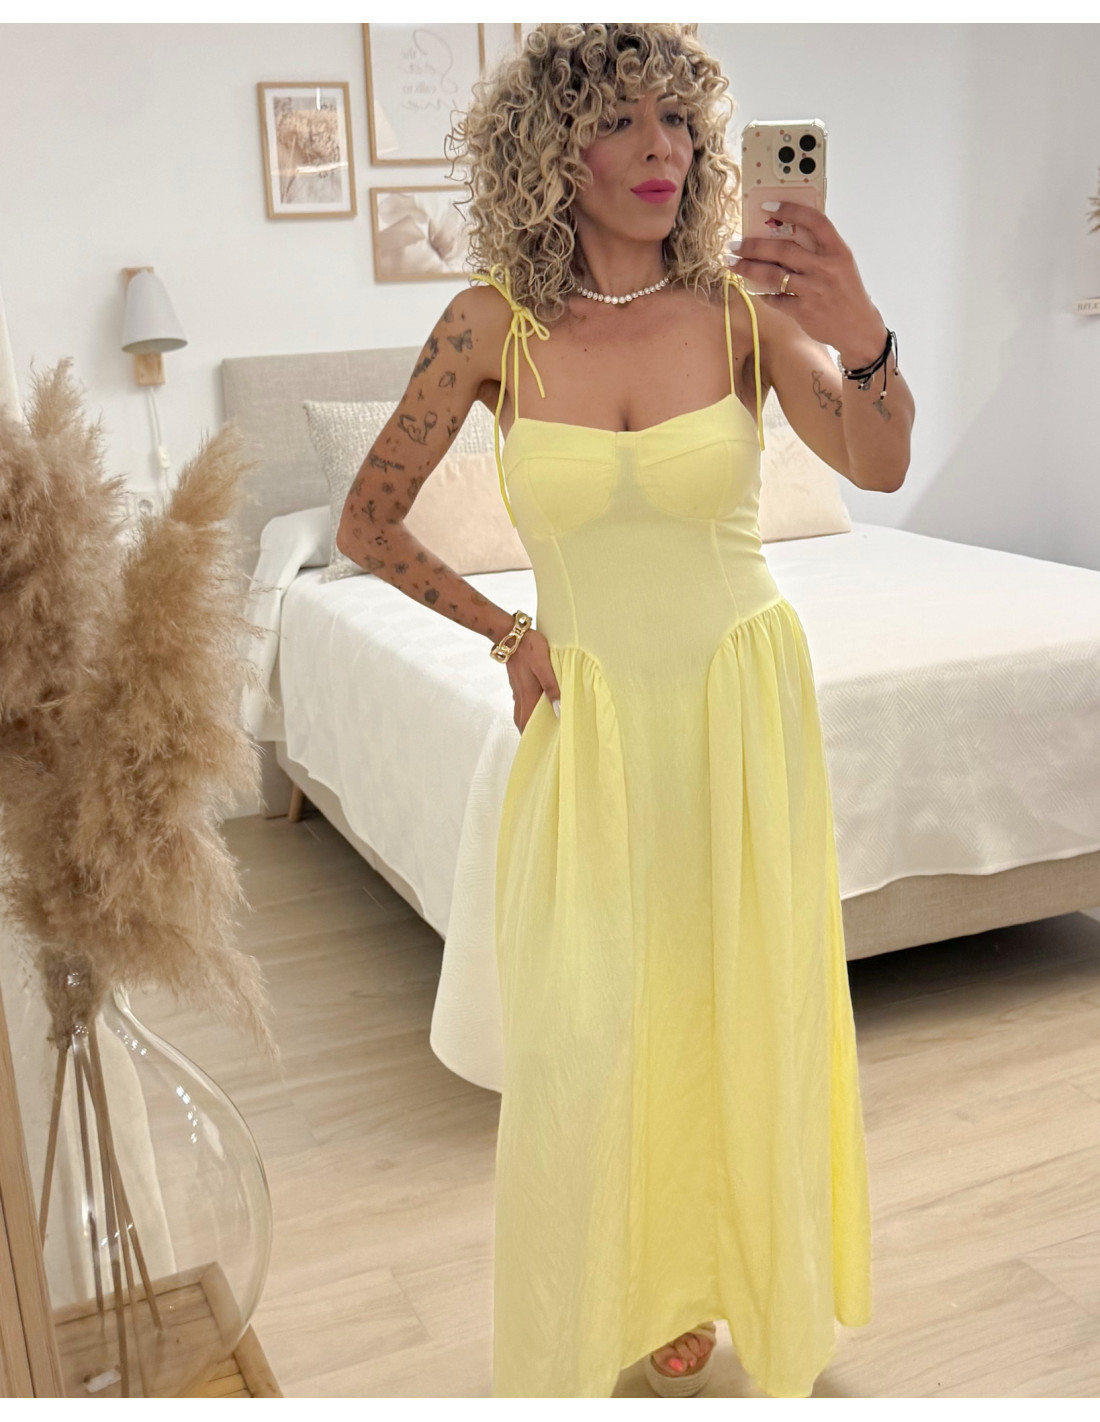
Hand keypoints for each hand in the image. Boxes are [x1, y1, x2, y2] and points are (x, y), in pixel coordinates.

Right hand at [505, 626, 560, 733]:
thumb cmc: (529, 647)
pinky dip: (526, 709)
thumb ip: (552, 687)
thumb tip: (558, 710)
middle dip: (528, 733)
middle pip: (521, 720)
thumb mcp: (544, 666)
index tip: (538, 747)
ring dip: (526, 722)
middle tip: (538, 741)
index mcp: (528, 694)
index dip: (532, 736)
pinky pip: (520, 701)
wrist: (510, 634)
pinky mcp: (516, 681)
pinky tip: (533, 706)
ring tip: (537, 728)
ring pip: (520, 711)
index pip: (528, 723)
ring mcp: (516, 688)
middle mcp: (520, 694)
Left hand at [729, 201, 886, 362]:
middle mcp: (826, 268)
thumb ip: (818, 249)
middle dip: (753, 245)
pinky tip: (755, 288)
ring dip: (748, 268)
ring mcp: (814, 290)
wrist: (858, 328)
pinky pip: (775, 298)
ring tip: (732, 263)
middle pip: (783, 250)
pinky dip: (763, 292)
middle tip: (734, 244)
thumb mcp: (841, 263)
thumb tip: (781, 233)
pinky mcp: (803, 311)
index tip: (767, 206)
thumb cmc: (846, 290)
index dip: (790, 210)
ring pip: (773, 274)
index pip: (814, 221)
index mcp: (838, 250)